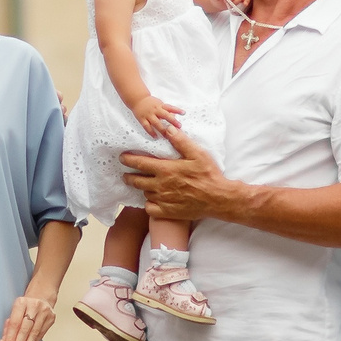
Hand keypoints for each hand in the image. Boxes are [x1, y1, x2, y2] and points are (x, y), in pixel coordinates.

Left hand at [0, 292, 56, 340]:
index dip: (11, 336)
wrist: (41, 297)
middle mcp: (34, 305)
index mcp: (21, 302)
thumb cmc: (24, 307)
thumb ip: (9, 325)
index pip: (15, 323)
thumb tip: (4, 340)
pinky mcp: (51, 318)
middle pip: (25, 328)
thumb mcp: (14, 311)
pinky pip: (41, 334)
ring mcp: (44, 311)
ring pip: (34, 332)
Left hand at [121, 125, 241, 223]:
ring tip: (145, 185)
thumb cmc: (209, 175)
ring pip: (144, 193)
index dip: (128, 160)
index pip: (140, 163)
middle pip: (136, 181)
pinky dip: (149, 204)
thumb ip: (180, 141)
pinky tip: (154, 200)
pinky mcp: (167, 212)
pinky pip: (150, 208)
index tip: (122, 158)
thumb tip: (167, 128)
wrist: (218, 199)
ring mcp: (163, 200)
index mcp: (166, 170)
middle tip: (127, 174)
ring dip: (143, 189)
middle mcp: (161, 186)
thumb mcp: (197, 154)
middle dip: (129, 176)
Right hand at [131, 92, 183, 136]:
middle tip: (179, 126)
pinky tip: (156, 136)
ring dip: (162, 129)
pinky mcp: (142, 119)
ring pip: (156, 123)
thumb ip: (166, 110)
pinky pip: (147, 127)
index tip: (184, 113)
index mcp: (160, 105)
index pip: (170, 107)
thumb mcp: (160, 104)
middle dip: (172, 121)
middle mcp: (155, 110)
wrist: (138, 100)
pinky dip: (151, 132)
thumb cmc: (151, 103)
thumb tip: (175, 116)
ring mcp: (148, 115)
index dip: (177, 110)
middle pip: (165, 115)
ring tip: (167, 136)